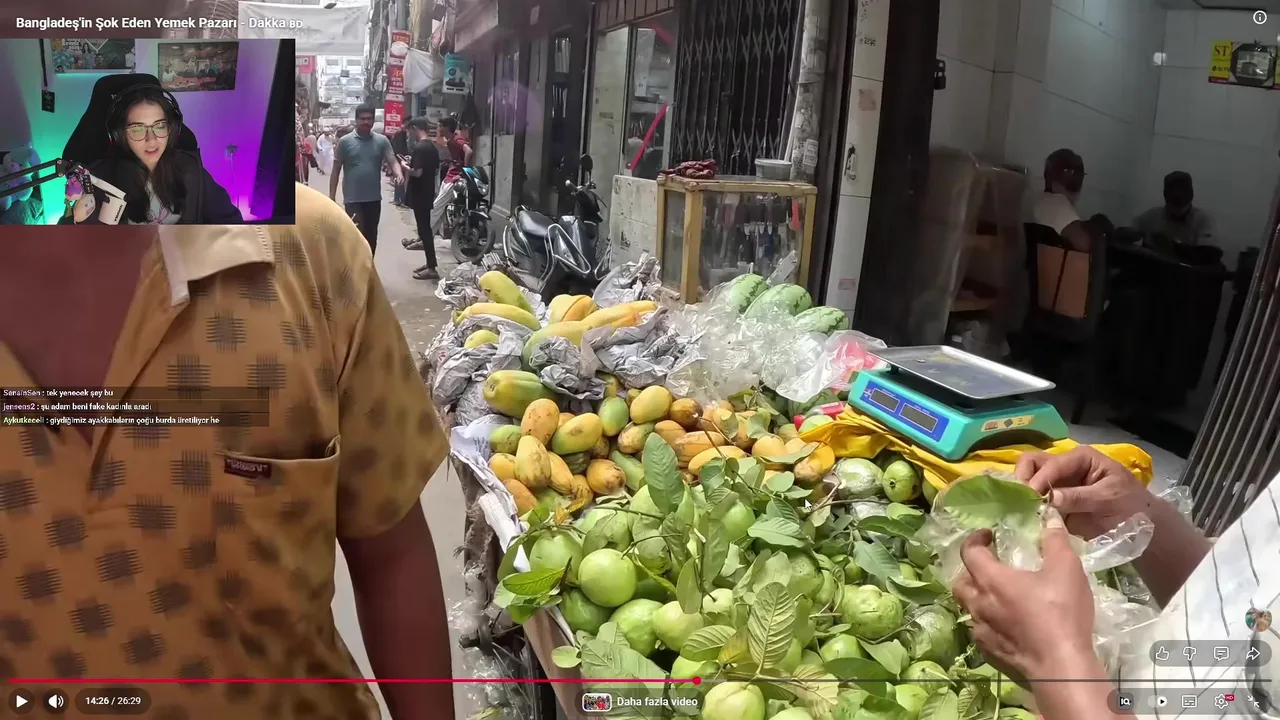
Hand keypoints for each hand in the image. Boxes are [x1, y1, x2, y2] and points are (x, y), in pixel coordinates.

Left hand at [953, 516, 1096, 681]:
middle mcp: (978, 604)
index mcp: (991, 580)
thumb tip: (1049, 517)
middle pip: (961, 581)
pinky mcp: (988, 652)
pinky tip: (1006, 624)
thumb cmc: (1061, 614)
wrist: (1060, 667)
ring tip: (998, 596)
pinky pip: (979, 631)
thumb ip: (1056, 541)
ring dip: (978, 597)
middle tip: (990, 567)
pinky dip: (988, 622)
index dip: (975, 539)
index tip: (988, 535)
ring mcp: (980, 630)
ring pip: (968, 608)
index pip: (969, 552)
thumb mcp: (1066, 570)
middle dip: (970, 570)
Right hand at [1015, 447, 1146, 539]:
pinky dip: (1026, 505)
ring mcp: (1057, 486)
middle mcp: (1064, 468)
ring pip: (1029, 479)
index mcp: (1081, 458)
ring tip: (1019, 506)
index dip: (1040, 478)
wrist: (1141, 527)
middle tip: (1020, 498)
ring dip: (1021, 491)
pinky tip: (1022, 515)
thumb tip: (1050, 498)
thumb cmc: (1131, 507)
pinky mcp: (1054, 504)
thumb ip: (1081, 497)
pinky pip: (1034, 500)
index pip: (1052, 463)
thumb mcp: (1110, 499)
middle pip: (1032, 463)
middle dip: (1023, 478)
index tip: (1031, 496)